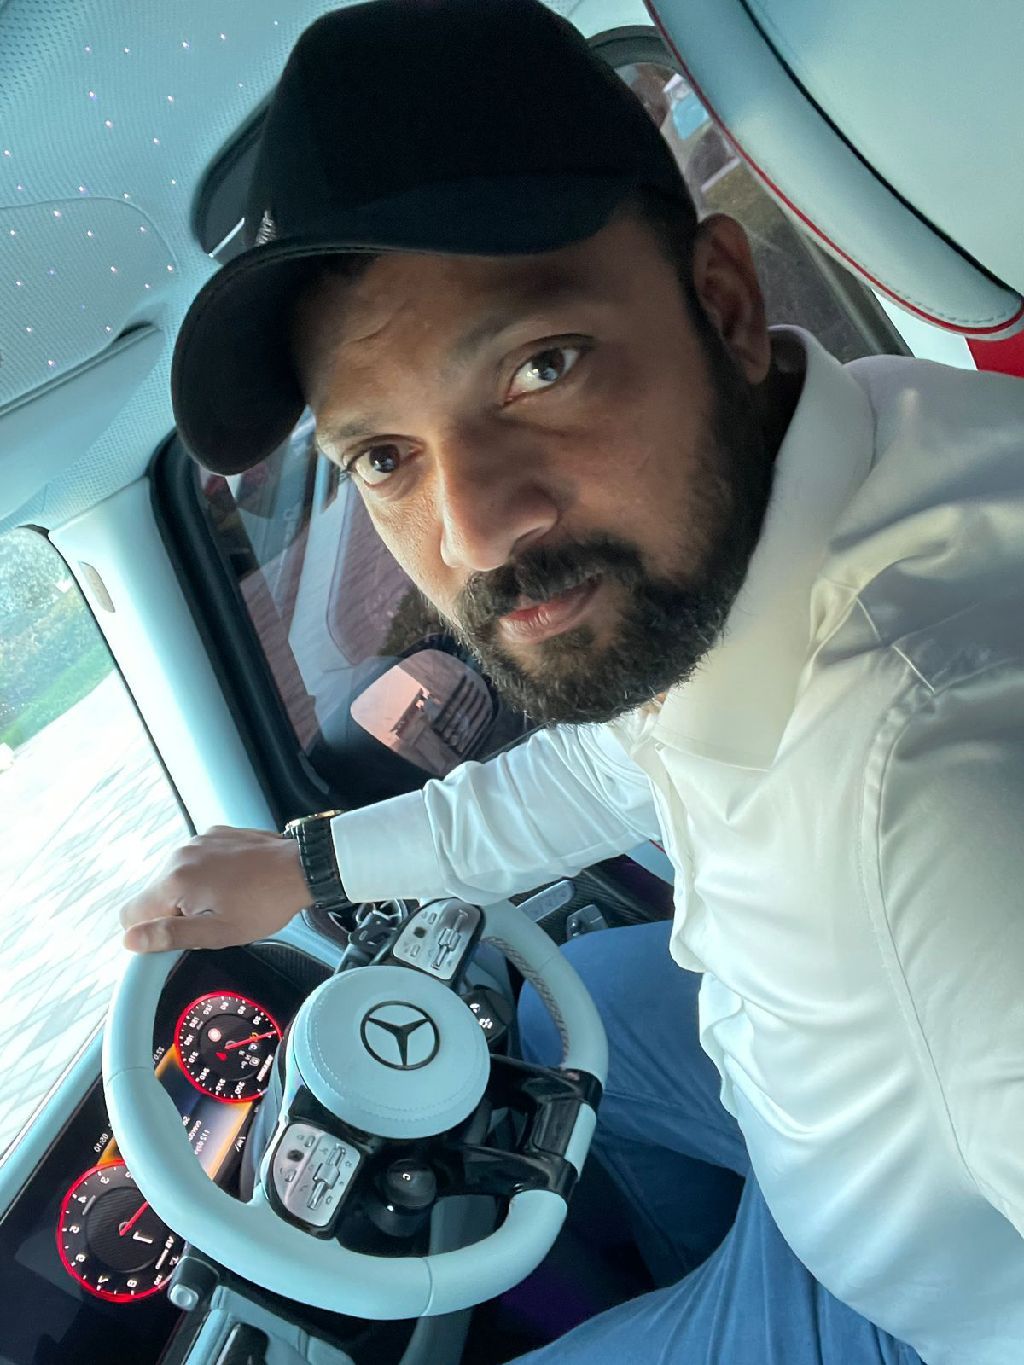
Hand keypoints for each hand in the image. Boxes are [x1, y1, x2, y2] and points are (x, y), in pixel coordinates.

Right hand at [120, 826, 309, 952]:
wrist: (300, 868)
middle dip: (173, 911)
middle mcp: (179, 854)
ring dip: (189, 892)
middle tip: (210, 919)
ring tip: (225, 900)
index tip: (178, 935)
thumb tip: (130, 940)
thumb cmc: (264, 903)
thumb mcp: (218, 932)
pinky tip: (231, 881)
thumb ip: (170, 936)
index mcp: (175, 880)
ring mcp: (197, 840)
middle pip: (152, 894)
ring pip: (173, 877)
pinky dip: (203, 873)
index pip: (130, 914)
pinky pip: (193, 859)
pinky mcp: (213, 833)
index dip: (150, 932)